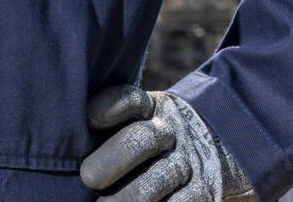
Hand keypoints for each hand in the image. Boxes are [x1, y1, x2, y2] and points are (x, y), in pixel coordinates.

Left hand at [79, 87, 254, 201]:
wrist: (224, 150)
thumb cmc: (159, 142)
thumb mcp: (144, 122)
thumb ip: (111, 128)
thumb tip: (68, 143)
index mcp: (153, 108)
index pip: (132, 100)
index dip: (110, 106)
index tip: (89, 117)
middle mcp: (173, 131)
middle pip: (143, 138)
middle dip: (114, 157)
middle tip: (88, 177)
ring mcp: (191, 162)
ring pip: (161, 177)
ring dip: (130, 197)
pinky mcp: (206, 192)